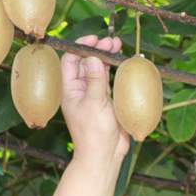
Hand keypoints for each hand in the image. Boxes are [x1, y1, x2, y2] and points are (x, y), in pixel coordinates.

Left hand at [60, 34, 130, 171]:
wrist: (104, 156)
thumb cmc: (94, 132)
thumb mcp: (95, 103)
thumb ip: (95, 80)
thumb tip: (92, 56)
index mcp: (70, 90)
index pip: (70, 61)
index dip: (81, 47)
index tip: (95, 39)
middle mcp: (80, 90)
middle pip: (86, 63)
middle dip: (98, 50)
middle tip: (112, 41)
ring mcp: (93, 94)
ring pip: (99, 70)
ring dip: (108, 58)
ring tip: (119, 47)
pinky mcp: (107, 101)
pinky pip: (110, 81)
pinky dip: (116, 71)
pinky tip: (126, 63)